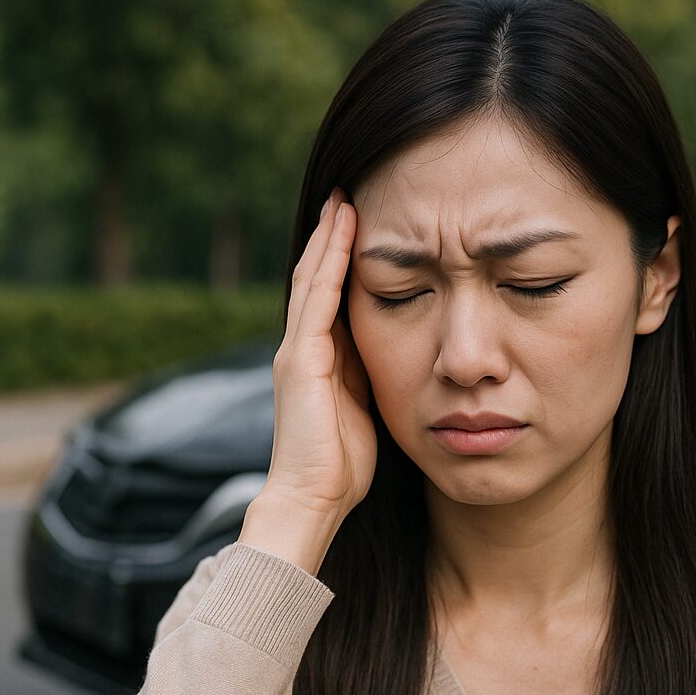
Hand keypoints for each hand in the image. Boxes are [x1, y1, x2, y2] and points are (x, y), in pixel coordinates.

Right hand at [260, 187, 376, 527]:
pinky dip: (330, 260)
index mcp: (317, 362)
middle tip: (347, 195)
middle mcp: (300, 349)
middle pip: (315, 278)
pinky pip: (317, 297)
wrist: (311, 499)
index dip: (341, 260)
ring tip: (343, 199)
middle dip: (331, 237)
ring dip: (328, 237)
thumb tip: (398, 355)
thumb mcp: (363, 410)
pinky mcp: (301, 359)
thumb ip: (369, 378)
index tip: (360, 226)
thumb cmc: (341, 469)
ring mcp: (297, 351)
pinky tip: (342, 230)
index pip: (328, 297)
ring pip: (313, 278)